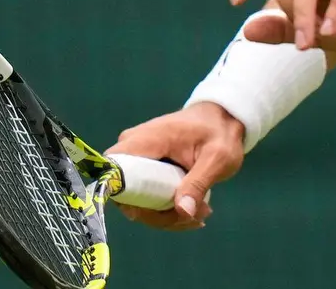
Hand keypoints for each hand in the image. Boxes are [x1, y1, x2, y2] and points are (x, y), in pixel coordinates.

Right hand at [105, 102, 244, 230]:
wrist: (222, 120)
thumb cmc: (219, 133)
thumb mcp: (217, 158)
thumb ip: (198, 183)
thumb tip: (183, 212)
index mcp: (145, 140)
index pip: (113, 171)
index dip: (126, 198)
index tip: (157, 213)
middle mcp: (132, 149)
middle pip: (126, 195)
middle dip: (158, 215)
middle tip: (194, 216)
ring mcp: (136, 161)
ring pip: (137, 202)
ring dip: (167, 216)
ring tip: (202, 212)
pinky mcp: (144, 171)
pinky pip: (146, 198)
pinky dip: (168, 210)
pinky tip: (194, 211)